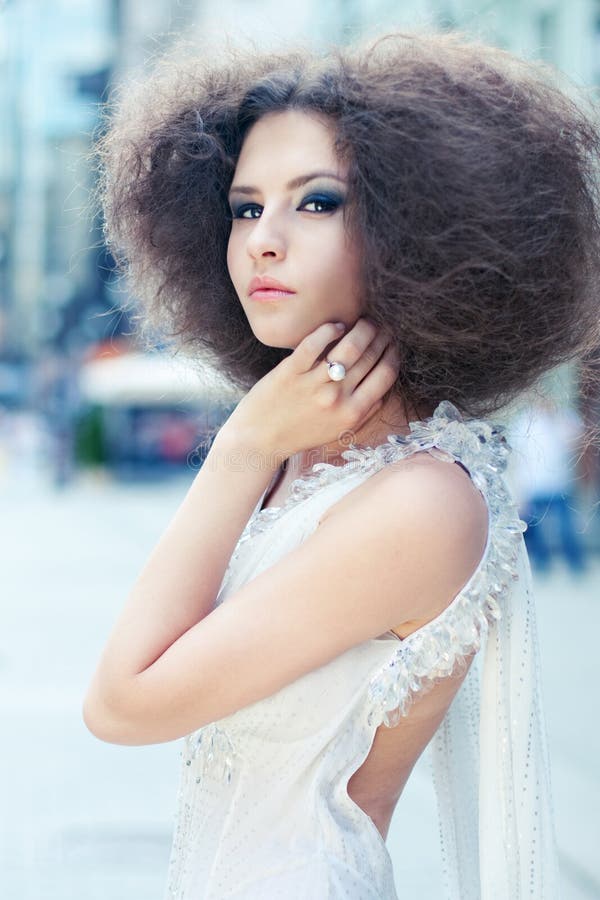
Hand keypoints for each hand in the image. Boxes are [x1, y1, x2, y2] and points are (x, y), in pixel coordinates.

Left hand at [223, 317, 399, 458]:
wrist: (258, 441)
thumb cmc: (299, 435)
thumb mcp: (337, 431)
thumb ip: (363, 413)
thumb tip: (384, 391)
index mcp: (352, 413)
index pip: (386, 374)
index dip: (394, 352)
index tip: (392, 342)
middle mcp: (336, 398)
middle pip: (370, 356)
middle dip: (382, 335)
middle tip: (382, 324)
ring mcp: (312, 384)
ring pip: (349, 346)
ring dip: (362, 328)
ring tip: (362, 321)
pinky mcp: (290, 372)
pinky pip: (314, 343)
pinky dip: (329, 330)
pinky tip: (336, 326)